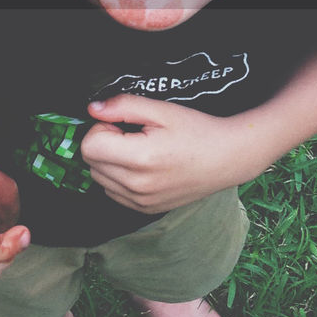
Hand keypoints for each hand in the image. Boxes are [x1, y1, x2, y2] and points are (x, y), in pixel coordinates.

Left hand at [80, 93, 240, 213]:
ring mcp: (141, 202)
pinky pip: (113, 192)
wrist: (227, 158)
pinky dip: (118, 177)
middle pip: (91, 162)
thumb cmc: (196, 130)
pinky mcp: (145, 210)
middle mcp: (137, 186)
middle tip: (132, 134)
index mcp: (141, 159)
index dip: (101, 128)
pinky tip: (142, 166)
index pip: (89, 146)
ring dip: (109, 161)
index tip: (121, 123)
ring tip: (138, 149)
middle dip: (104, 143)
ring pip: (99, 178)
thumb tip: (93, 108)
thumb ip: (122, 106)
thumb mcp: (161, 110)